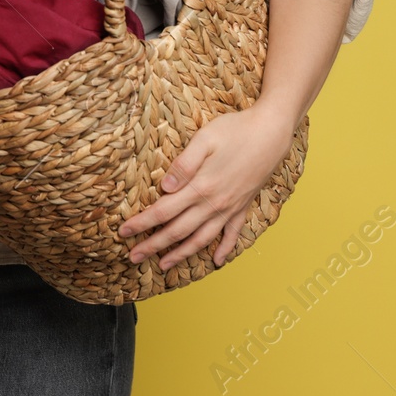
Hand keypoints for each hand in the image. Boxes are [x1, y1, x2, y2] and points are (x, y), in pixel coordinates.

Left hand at [117, 105, 295, 269]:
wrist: (271, 133)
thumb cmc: (235, 130)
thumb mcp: (205, 139)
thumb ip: (184, 164)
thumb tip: (165, 187)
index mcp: (200, 187)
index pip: (163, 211)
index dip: (142, 223)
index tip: (124, 232)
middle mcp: (214, 204)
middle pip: (177, 231)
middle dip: (153, 246)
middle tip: (133, 257)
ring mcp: (229, 208)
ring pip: (201, 239)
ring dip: (181, 254)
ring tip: (164, 265)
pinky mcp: (243, 206)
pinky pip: (232, 234)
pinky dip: (224, 249)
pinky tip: (217, 261)